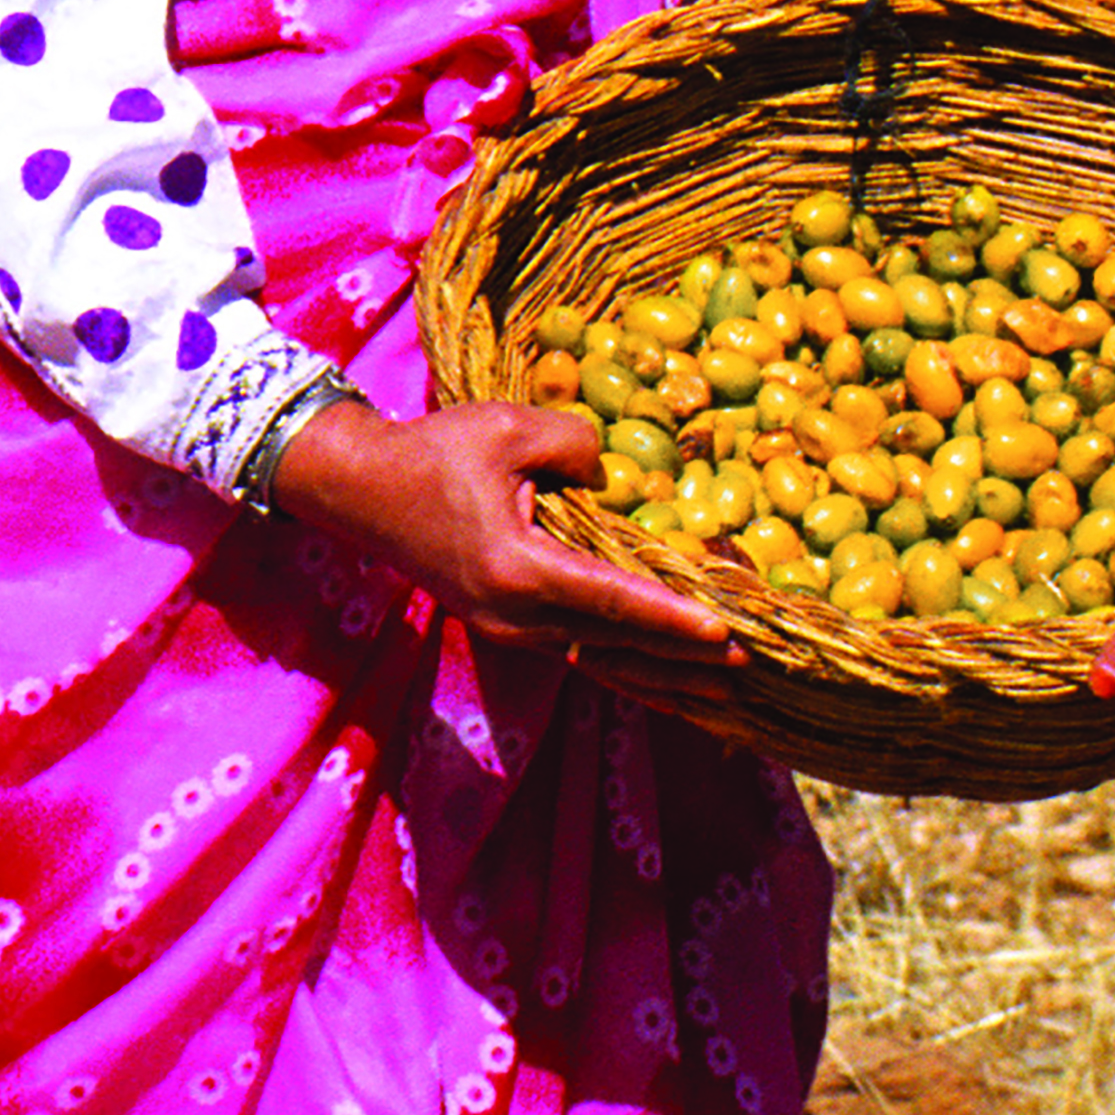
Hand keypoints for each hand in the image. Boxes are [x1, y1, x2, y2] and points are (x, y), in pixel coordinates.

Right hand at [268, 401, 733, 659]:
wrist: (363, 491)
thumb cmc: (434, 454)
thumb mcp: (506, 427)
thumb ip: (575, 444)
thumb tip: (617, 475)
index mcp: (517, 569)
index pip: (612, 602)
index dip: (672, 618)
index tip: (726, 633)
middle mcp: (515, 616)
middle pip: (617, 647)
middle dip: (684, 659)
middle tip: (751, 663)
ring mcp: (509, 630)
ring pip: (602, 664)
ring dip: (664, 677)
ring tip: (724, 687)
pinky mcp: (508, 628)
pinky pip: (581, 656)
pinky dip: (629, 671)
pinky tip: (666, 682)